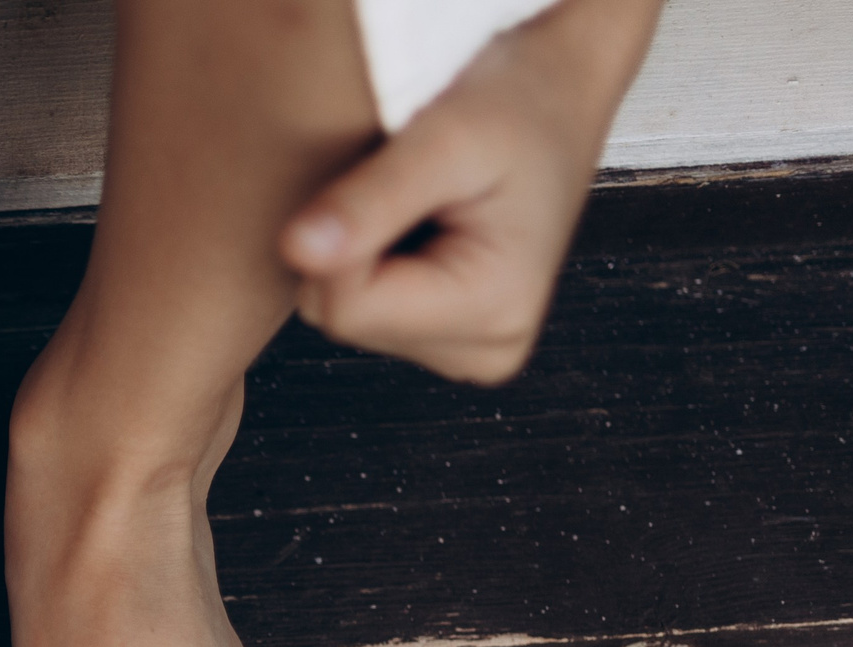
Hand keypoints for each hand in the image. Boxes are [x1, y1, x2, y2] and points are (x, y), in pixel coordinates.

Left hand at [278, 0, 661, 384]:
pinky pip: (361, 305)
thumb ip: (371, 198)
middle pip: (341, 316)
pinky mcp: (442, 335)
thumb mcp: (446, 136)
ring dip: (359, 248)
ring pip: (342, 311)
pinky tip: (417, 220)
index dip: (341, 239)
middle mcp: (482, 348)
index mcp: (493, 313)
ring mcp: (462, 348)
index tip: (388, 178)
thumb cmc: (519, 103)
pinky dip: (370, 257)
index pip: (346, 308)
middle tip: (410, 185)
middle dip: (351, 244)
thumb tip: (298, 250)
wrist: (554, 92)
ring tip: (421, 198)